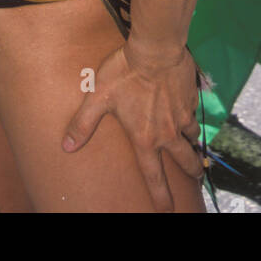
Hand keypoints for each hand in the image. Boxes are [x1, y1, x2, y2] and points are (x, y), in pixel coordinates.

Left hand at [62, 43, 202, 211]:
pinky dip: (191, 115)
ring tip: (191, 143)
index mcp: (145, 138)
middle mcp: (167, 133)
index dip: (161, 197)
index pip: (154, 176)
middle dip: (191, 171)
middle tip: (195, 177)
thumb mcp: (97, 97)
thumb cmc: (124, 73)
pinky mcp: (191, 98)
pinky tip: (187, 109)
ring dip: (191, 142)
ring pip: (192, 137)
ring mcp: (182, 116)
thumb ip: (82, 124)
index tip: (166, 211)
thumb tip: (66, 146)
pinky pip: (194, 112)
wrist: (155, 49)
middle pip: (185, 160)